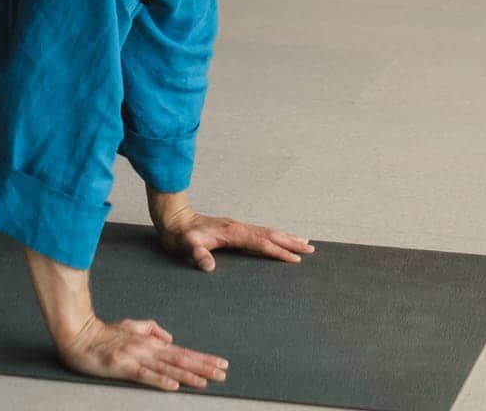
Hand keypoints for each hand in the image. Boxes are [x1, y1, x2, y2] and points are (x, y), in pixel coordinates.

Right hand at [58, 315, 228, 393]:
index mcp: (151, 342)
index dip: (202, 358)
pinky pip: (144, 376)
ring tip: (206, 381)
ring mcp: (136, 358)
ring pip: (167, 368)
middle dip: (203, 367)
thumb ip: (151, 330)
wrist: (79, 336)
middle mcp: (147, 349)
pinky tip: (174, 385)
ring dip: (188, 375)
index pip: (182, 352)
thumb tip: (169, 338)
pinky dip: (160, 380)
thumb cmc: (104, 334)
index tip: (221, 364)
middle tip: (223, 373)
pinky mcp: (123, 367)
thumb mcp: (131, 326)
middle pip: (180, 359)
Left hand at [156, 206, 314, 272]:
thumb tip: (209, 267)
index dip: (277, 251)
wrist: (173, 219)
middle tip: (311, 248)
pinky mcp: (234, 230)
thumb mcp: (185, 245)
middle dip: (290, 242)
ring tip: (304, 242)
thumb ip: (197, 254)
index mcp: (232, 232)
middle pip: (270, 235)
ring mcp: (237, 227)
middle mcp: (238, 227)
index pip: (260, 243)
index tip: (295, 259)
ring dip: (285, 237)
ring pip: (267, 232)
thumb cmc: (180, 235)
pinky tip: (278, 240)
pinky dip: (274, 237)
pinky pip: (260, 234)